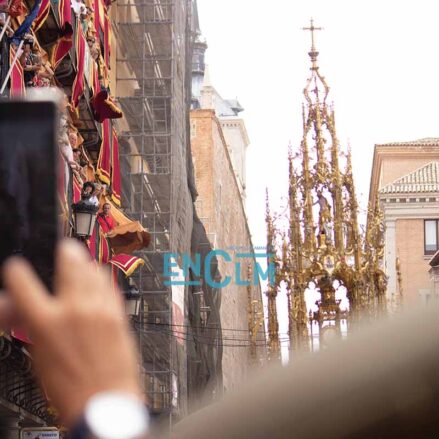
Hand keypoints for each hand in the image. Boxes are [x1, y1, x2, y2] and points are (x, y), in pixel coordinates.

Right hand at [2, 239, 141, 426]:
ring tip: (82, 263)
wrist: (104, 400)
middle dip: (63, 250)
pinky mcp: (118, 312)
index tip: (17, 268)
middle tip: (63, 249)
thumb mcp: (38, 355)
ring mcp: (100, 307)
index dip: (16, 270)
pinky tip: (99, 282)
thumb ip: (32, 324)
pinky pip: (110, 284)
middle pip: (68, 259)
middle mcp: (74, 308)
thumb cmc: (70, 386)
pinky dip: (102, 279)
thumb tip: (23, 309)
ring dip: (85, 262)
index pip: (22, 280)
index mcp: (45, 321)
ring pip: (93, 267)